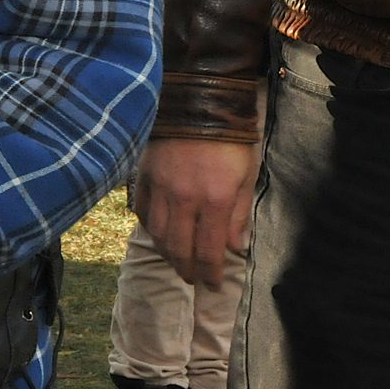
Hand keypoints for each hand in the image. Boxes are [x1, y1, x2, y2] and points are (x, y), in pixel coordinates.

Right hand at [132, 136, 261, 287]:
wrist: (198, 102)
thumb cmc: (231, 141)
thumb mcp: (245, 177)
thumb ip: (237, 215)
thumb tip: (232, 247)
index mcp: (213, 201)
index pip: (208, 251)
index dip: (210, 273)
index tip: (213, 285)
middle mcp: (184, 200)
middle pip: (179, 248)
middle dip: (187, 270)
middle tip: (193, 280)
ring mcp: (161, 189)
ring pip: (158, 234)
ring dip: (167, 254)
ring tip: (176, 263)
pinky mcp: (145, 177)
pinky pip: (144, 211)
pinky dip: (150, 228)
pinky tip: (159, 234)